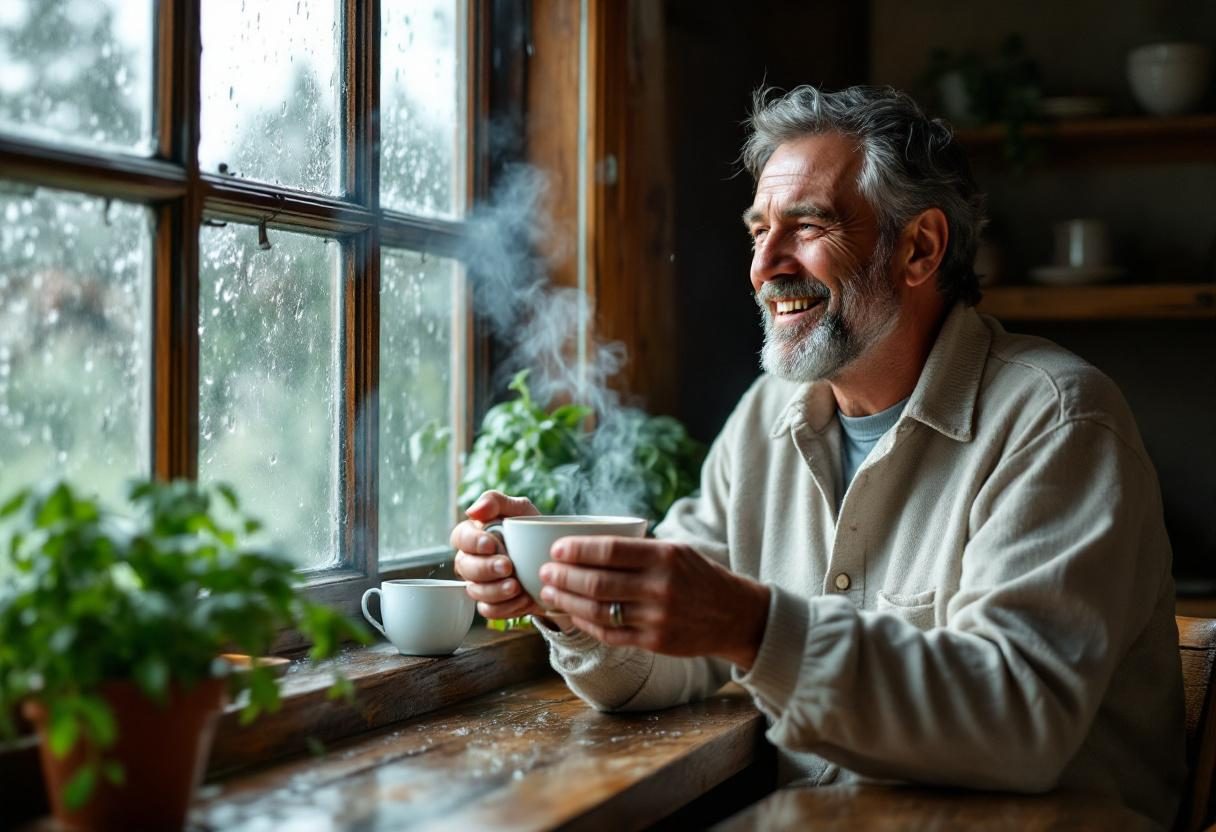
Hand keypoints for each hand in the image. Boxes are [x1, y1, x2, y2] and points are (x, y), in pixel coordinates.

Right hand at [450, 491, 542, 620]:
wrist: (559, 561)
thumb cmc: (534, 531)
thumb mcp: (521, 510)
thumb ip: (496, 501)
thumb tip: (472, 511)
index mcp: (475, 535)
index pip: (460, 537)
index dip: (472, 542)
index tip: (491, 544)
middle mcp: (472, 560)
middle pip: (464, 567)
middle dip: (485, 568)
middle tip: (508, 566)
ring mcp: (481, 584)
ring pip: (475, 591)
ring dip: (495, 590)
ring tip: (517, 586)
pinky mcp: (494, 603)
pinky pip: (489, 610)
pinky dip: (506, 607)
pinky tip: (523, 599)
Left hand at [537, 537, 770, 669]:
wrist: (735, 616)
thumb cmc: (699, 577)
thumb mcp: (677, 551)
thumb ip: (639, 549)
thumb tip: (588, 543)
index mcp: (664, 556)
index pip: (610, 550)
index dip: (577, 550)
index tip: (556, 549)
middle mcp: (660, 587)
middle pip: (597, 581)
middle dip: (564, 576)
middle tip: (544, 572)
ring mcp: (656, 617)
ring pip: (598, 609)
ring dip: (567, 600)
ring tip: (550, 593)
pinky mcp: (654, 642)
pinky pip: (610, 633)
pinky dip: (586, 622)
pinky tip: (572, 613)